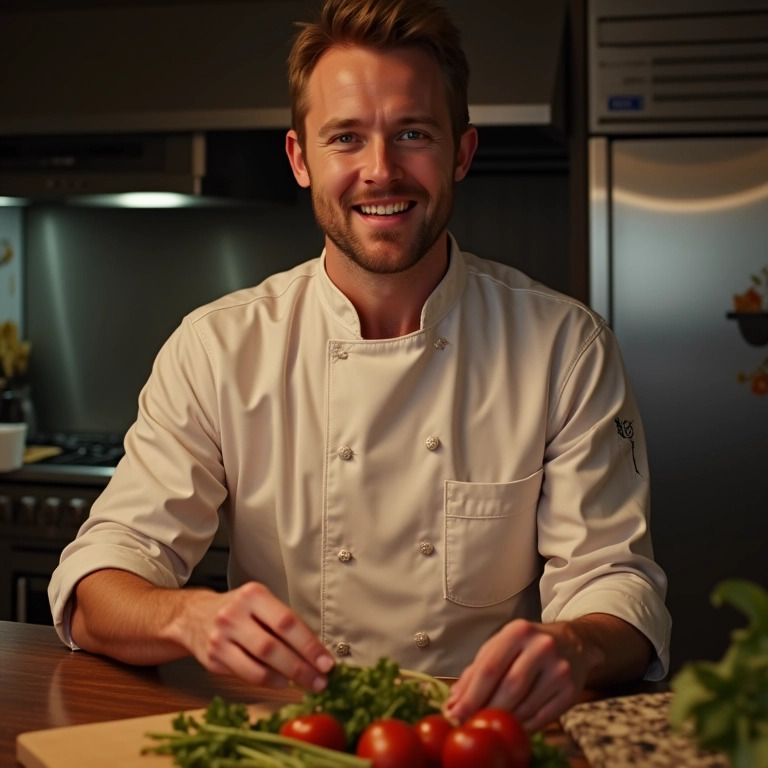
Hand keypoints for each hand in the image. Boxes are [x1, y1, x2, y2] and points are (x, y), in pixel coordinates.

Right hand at [170, 581, 334, 691]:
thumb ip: (284, 622)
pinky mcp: (213, 658)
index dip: (309, 644)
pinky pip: (246, 675)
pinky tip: (282, 682)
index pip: (286, 622)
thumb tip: (317, 650)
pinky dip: (268, 681)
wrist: (194, 616)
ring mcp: (221, 637)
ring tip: (307, 683)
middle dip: (302, 666)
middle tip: (321, 680)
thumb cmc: (239, 610)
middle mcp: (234, 614)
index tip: (327, 662)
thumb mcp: (260, 603)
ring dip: (287, 677)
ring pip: (259, 663)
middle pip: (273, 645)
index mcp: (253, 595)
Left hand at [444, 619, 602, 730]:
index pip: (490, 667)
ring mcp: (559, 669)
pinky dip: (524, 726)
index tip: (454, 713)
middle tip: (467, 724)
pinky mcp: (572, 690)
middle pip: (509, 687)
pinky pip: (543, 717)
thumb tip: (454, 702)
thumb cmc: (527, 645)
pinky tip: (512, 728)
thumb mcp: (501, 645)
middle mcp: (541, 647)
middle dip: (486, 710)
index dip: (470, 694)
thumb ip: (476, 671)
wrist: (574, 643)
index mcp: (518, 631)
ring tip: (489, 727)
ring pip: (526, 705)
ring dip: (504, 721)